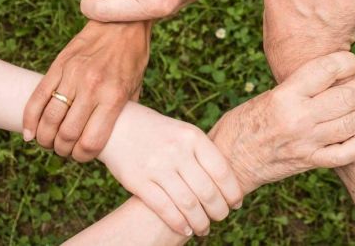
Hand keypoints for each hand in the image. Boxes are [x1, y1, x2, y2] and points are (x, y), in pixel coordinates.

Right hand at [22, 20, 149, 161]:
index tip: (82, 156)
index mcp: (113, 97)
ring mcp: (72, 75)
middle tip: (64, 150)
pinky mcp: (58, 65)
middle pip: (66, 134)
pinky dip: (29, 119)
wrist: (122, 22)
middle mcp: (92, 88)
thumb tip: (113, 138)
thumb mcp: (136, 88)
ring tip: (49, 142)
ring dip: (45, 138)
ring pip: (49, 118)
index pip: (90, 141)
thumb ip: (122, 113)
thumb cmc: (132, 58)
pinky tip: (30, 132)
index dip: (83, 157)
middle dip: (63, 150)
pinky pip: (37, 97)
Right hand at [102, 102, 242, 236]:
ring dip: (201, 222)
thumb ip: (203, 154)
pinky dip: (179, 223)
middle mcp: (177, 151)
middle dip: (219, 211)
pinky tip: (186, 229)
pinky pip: (164, 208)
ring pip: (188, 204)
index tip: (236, 204)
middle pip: (207, 191)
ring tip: (204, 229)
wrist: (118, 125)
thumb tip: (228, 184)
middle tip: (221, 218)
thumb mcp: (184, 133)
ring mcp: (157, 166)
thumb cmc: (159, 133)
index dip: (232, 192)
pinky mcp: (138, 181)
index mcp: (192, 137)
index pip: (222, 171)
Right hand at [209, 52, 354, 193]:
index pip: (327, 69)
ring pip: (354, 123)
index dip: (348, 61)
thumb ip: (298, 88)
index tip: (352, 62)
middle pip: (348, 96)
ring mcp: (307, 143)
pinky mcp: (310, 162)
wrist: (229, 161)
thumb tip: (332, 77)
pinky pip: (348, 153)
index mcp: (284, 96)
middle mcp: (298, 118)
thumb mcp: (267, 96)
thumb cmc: (244, 123)